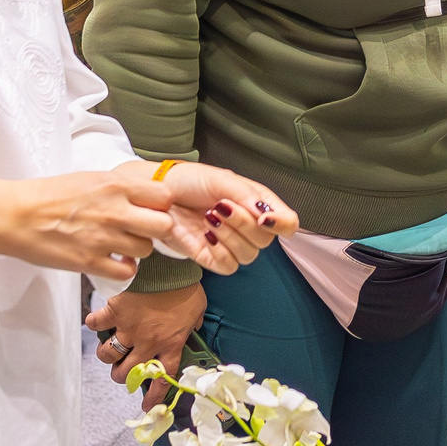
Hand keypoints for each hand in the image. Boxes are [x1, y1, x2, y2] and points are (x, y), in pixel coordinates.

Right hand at [0, 170, 189, 283]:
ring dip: (137, 250)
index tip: (152, 210)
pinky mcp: (90, 262)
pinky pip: (127, 272)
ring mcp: (103, 238)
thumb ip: (121, 187)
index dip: (162, 206)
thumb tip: (147, 194)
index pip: (164, 196)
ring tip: (121, 245)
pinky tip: (113, 261)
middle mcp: (114, 211)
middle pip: (164, 226)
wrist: (16, 216)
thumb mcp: (91, 179)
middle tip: (142, 231)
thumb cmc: (50, 195)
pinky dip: (123, 269)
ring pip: (146, 250)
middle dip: (157, 230)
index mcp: (115, 186)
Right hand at [86, 282, 208, 402]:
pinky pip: (96, 324)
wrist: (170, 268)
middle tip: (121, 369)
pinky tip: (97, 320)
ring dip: (107, 355)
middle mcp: (148, 344)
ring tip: (109, 349)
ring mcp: (129, 330)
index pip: (162, 380)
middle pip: (127, 374)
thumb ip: (193, 323)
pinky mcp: (114, 313)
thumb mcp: (198, 310)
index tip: (146, 406)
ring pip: (108, 357)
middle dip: (122, 376)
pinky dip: (94, 322)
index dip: (153, 396)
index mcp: (171, 346)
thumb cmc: (187, 287)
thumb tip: (194, 327)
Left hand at [115, 159, 294, 274]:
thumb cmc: (191, 181)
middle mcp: (249, 227)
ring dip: (229, 236)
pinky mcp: (212, 258)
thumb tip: (266, 213)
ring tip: (209, 217)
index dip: (282, 223)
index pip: (288, 222)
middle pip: (266, 240)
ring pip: (248, 255)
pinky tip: (206, 236)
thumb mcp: (221, 178)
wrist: (159, 194)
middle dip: (244, 224)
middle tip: (220, 206)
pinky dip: (220, 252)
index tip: (263, 217)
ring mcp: (231, 244)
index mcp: (258, 204)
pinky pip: (229, 267)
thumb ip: (246, 194)